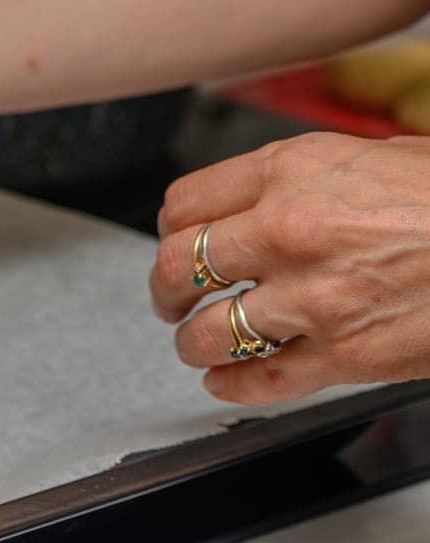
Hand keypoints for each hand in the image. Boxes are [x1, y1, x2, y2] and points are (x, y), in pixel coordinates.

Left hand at [152, 132, 429, 403]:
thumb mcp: (378, 157)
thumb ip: (306, 178)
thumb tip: (262, 198)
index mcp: (291, 172)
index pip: (184, 204)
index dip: (171, 228)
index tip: (174, 239)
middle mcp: (288, 232)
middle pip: (175, 267)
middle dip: (164, 290)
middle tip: (168, 299)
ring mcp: (312, 297)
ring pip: (205, 332)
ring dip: (192, 342)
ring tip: (197, 342)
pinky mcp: (343, 355)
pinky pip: (257, 381)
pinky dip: (231, 385)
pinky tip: (227, 380)